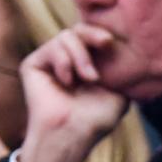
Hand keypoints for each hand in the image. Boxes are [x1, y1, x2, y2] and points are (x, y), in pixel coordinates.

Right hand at [16, 26, 130, 161]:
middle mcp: (67, 59)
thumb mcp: (121, 90)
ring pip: (66, 36)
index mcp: (87, 62)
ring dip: (82, 56)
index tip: (113, 41)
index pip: (93, 35)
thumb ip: (122, 69)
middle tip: (107, 43)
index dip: (102, 32)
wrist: (75, 133)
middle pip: (79, 29)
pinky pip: (51, 47)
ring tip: (89, 78)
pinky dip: (64, 62)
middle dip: (94, 34)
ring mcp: (50, 61)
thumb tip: (129, 49)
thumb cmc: (98, 117)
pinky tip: (68, 82)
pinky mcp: (33, 64)